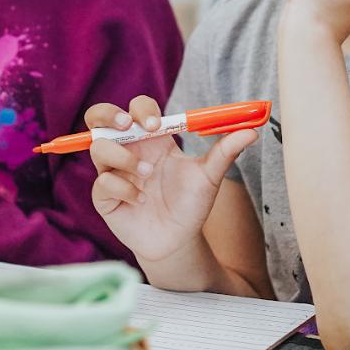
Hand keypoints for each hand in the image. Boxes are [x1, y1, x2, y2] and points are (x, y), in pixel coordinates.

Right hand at [86, 95, 254, 264]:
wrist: (178, 240)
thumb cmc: (192, 204)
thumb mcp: (210, 176)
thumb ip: (226, 151)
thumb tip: (252, 130)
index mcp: (152, 139)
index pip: (138, 109)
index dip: (142, 110)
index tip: (157, 125)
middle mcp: (129, 151)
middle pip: (101, 117)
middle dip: (108, 115)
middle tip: (127, 126)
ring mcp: (113, 172)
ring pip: (98, 148)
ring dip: (123, 158)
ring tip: (146, 175)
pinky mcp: (104, 197)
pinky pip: (103, 183)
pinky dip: (123, 189)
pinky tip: (140, 201)